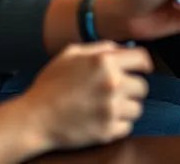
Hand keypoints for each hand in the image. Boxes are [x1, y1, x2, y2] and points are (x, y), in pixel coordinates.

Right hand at [27, 43, 151, 150]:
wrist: (35, 118)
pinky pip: (127, 127)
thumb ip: (101, 48)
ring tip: (110, 106)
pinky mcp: (107, 131)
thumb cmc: (51, 84)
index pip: (143, 59)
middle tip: (119, 90)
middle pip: (143, 86)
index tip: (142, 69)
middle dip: (132, 87)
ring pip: (138, 108)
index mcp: (104, 62)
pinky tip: (104, 119)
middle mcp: (112, 84)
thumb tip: (123, 49)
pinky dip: (119, 124)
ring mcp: (110, 109)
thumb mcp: (72, 54)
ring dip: (127, 107)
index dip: (143, 63)